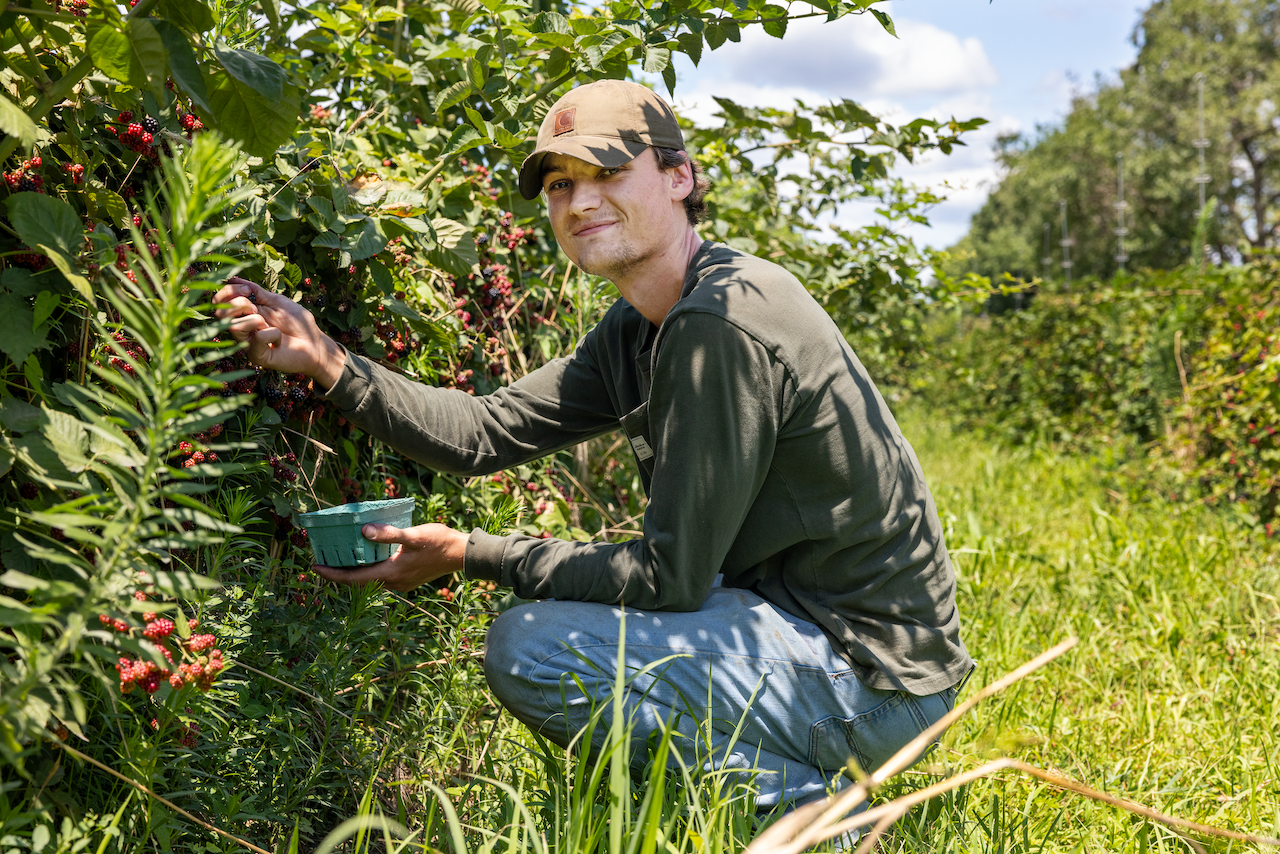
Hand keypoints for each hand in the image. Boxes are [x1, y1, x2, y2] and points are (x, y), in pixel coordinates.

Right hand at [212, 277, 345, 388]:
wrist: (315, 344)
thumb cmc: (298, 323)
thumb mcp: (276, 301)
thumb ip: (256, 291)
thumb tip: (233, 278)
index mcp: (246, 313)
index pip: (220, 301)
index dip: (228, 291)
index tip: (248, 289)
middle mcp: (243, 328)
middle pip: (220, 313)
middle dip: (237, 303)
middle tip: (255, 306)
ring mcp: (249, 343)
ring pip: (233, 326)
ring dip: (253, 319)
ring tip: (266, 322)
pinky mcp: (258, 356)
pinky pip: (256, 340)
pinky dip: (270, 334)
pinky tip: (279, 339)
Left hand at [313, 523, 468, 591]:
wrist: (463, 555)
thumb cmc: (440, 543)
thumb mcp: (414, 535)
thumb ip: (389, 534)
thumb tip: (363, 531)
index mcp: (392, 574)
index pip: (354, 579)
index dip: (332, 574)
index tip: (315, 566)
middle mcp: (394, 583)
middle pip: (359, 582)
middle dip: (340, 573)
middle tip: (325, 559)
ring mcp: (402, 583)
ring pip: (370, 580)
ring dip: (355, 571)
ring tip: (342, 557)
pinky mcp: (408, 579)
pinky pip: (382, 577)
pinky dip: (370, 569)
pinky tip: (369, 556)